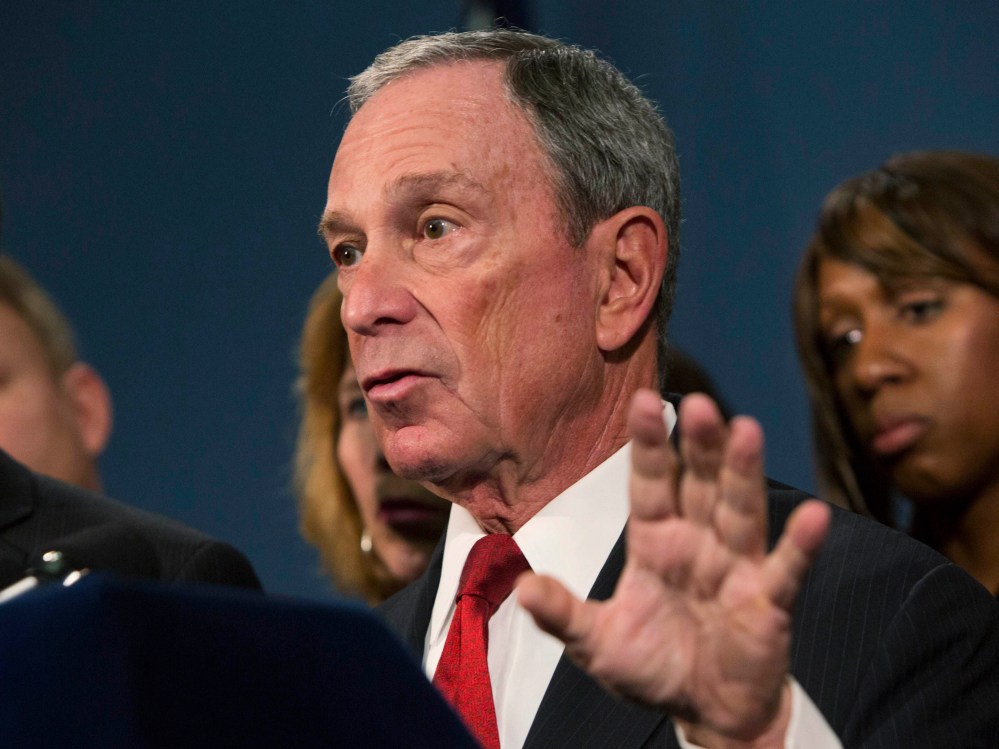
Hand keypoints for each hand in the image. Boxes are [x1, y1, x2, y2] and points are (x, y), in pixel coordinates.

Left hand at [518, 390, 830, 746]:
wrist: (706, 713)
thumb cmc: (653, 668)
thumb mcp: (597, 642)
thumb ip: (564, 614)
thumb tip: (522, 588)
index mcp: (654, 543)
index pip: (650, 485)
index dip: (648, 446)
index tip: (643, 401)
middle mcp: (697, 543)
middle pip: (700, 485)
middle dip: (698, 447)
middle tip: (698, 404)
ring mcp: (735, 568)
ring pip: (740, 511)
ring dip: (744, 474)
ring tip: (747, 430)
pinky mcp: (768, 602)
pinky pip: (786, 570)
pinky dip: (799, 545)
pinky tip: (812, 515)